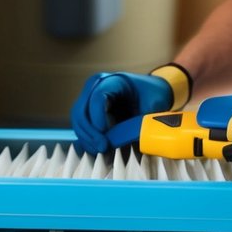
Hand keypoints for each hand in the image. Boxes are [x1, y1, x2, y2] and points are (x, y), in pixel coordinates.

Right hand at [71, 64, 191, 152]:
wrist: (152, 92)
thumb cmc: (153, 95)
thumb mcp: (153, 106)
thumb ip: (143, 121)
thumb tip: (135, 143)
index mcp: (113, 80)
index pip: (97, 97)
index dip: (98, 118)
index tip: (105, 135)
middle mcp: (96, 86)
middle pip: (81, 110)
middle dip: (90, 132)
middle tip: (103, 147)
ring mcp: (90, 98)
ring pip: (78, 120)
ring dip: (87, 138)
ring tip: (100, 151)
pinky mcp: (89, 110)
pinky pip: (82, 126)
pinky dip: (87, 138)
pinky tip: (96, 149)